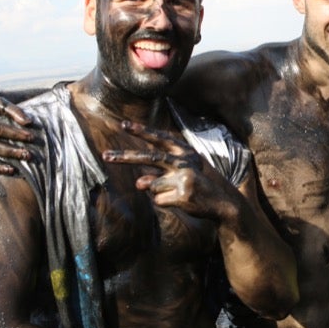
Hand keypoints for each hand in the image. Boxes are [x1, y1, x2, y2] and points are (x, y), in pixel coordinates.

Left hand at [102, 121, 236, 220]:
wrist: (223, 202)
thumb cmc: (199, 185)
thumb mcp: (181, 174)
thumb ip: (158, 175)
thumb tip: (138, 183)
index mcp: (185, 152)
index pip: (160, 139)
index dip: (142, 131)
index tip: (124, 124)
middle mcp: (184, 162)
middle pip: (149, 158)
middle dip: (125, 157)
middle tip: (105, 156)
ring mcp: (183, 178)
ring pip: (152, 185)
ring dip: (159, 192)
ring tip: (178, 193)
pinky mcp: (182, 195)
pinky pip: (158, 200)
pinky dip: (165, 203)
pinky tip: (181, 202)